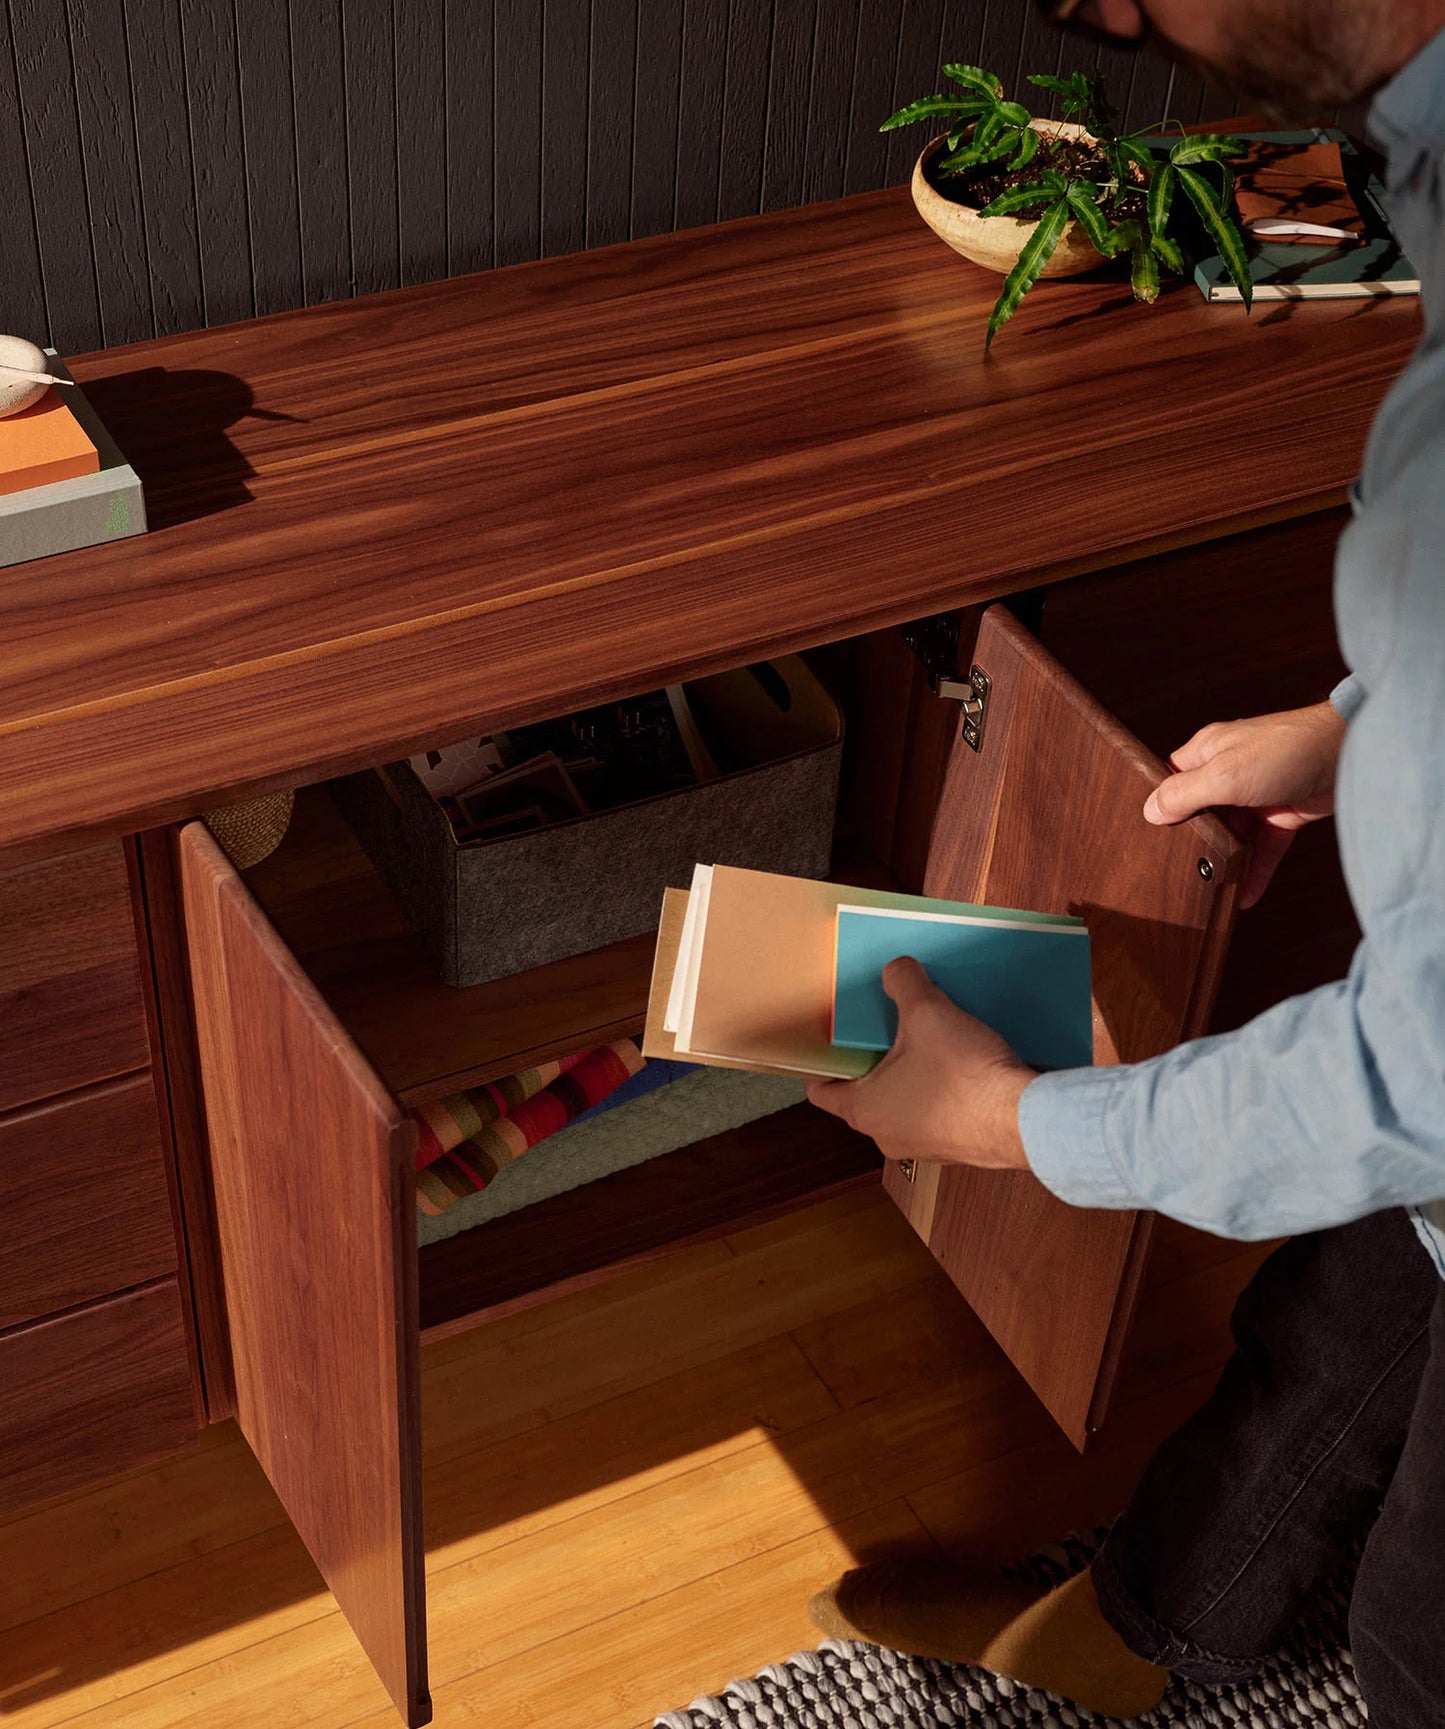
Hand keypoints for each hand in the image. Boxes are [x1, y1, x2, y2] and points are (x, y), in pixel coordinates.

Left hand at [806, 957, 1035, 1171]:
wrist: (1025, 1119)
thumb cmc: (965, 1075)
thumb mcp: (928, 1013)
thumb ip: (905, 984)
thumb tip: (897, 969)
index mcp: (864, 1110)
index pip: (821, 1091)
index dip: (823, 1063)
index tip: (831, 1042)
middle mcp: (887, 1135)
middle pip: (865, 1093)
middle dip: (875, 1061)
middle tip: (886, 1029)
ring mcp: (924, 1147)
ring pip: (904, 1104)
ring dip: (912, 1076)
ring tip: (927, 1041)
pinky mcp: (958, 1147)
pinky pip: (938, 1115)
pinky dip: (942, 1092)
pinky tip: (961, 1065)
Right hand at [1143, 701, 1345, 907]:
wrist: (1350, 754)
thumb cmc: (1286, 750)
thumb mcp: (1224, 775)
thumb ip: (1184, 794)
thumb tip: (1150, 812)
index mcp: (1208, 752)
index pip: (1173, 779)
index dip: (1162, 805)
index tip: (1149, 836)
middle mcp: (1230, 771)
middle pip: (1201, 811)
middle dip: (1193, 840)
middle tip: (1179, 869)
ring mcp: (1258, 793)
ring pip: (1232, 834)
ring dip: (1225, 860)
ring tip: (1211, 889)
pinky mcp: (1284, 814)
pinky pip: (1263, 847)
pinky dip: (1255, 870)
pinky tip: (1246, 895)